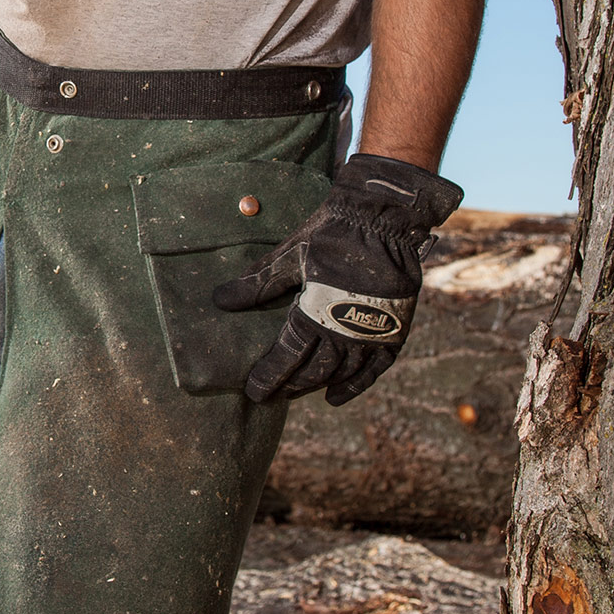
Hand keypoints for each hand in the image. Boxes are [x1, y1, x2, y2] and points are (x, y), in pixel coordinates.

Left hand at [211, 153, 462, 404]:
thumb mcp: (290, 255)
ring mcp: (373, 333)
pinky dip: (354, 385)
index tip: (254, 391)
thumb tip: (219, 300)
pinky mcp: (394, 330)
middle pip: (314, 370)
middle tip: (272, 394)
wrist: (383, 218)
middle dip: (291, 385)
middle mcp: (346, 330)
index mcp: (317, 311)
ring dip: (318, 386)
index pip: (288, 356)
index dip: (270, 375)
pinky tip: (335, 396)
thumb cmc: (332, 234)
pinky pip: (374, 369)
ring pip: (342, 372)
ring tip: (297, 393)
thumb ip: (258, 283)